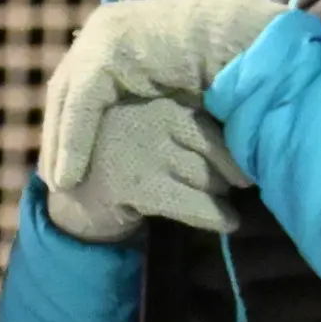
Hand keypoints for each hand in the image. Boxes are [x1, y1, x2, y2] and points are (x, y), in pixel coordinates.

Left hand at [38, 0, 288, 193]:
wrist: (240, 36)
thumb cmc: (221, 61)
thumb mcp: (173, 82)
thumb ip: (150, 95)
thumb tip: (141, 123)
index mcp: (118, 27)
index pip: (80, 83)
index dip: (71, 125)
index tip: (67, 161)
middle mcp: (104, 26)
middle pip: (66, 90)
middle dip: (57, 136)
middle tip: (55, 179)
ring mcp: (103, 34)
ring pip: (68, 99)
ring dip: (60, 146)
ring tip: (59, 185)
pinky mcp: (109, 51)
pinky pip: (82, 105)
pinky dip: (73, 143)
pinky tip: (69, 177)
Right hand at [44, 97, 246, 242]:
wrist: (72, 196)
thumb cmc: (123, 161)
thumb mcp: (154, 131)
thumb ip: (190, 128)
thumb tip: (249, 139)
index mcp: (157, 99)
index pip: (212, 120)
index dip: (233, 147)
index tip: (246, 166)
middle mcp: (149, 116)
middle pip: (213, 147)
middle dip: (228, 173)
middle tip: (236, 185)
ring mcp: (140, 149)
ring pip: (206, 176)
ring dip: (221, 196)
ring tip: (226, 206)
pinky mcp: (135, 185)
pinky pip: (192, 203)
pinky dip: (214, 216)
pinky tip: (228, 223)